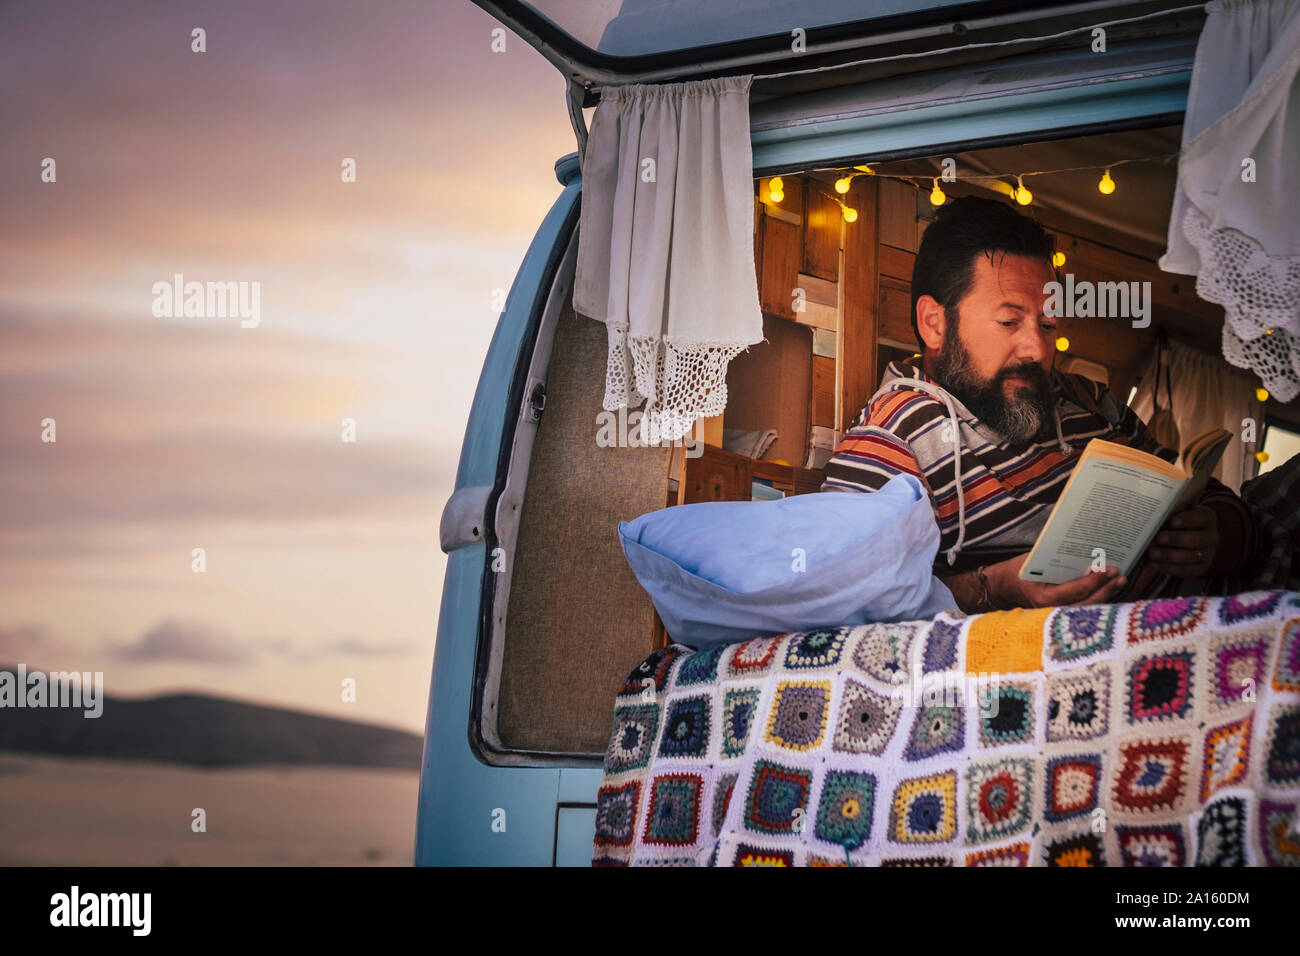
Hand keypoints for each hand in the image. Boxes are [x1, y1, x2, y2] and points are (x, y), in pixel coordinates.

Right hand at [987, 553, 1127, 609]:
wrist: (1007, 587)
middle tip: (1119, 575)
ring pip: (1089, 609)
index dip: (1093, 581)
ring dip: (1107, 595)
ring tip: (1120, 581)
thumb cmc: (1021, 571)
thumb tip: (1086, 550)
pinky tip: (1111, 589)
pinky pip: (1086, 608)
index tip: (1108, 570)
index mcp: (1044, 597)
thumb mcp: (1035, 561)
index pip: (1075, 591)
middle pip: (1087, 604)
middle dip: (1106, 589)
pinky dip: (1099, 598)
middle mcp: (1052, 611)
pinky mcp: (1064, 615)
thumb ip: (1057, 560)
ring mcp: (1058, 615)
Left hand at [1147, 505, 1217, 577]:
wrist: (1188, 539)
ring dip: (1170, 556)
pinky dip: (1168, 568)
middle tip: (1159, 538)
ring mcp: (1208, 553)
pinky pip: (1186, 570)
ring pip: (1192, 556)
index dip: (1187, 520)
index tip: (1173, 522)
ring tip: (1152, 553)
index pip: (1200, 517)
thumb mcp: (1177, 514)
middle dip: (1177, 539)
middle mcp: (1211, 536)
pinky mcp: (1201, 567)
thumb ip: (1170, 515)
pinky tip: (1154, 564)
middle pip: (1197, 539)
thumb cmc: (1178, 522)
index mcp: (1207, 518)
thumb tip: (1154, 518)